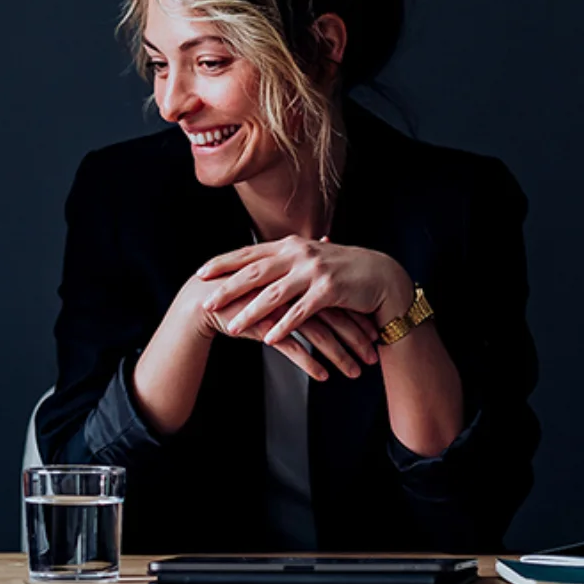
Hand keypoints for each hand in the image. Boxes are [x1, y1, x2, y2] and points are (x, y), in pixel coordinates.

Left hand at [195, 237, 412, 380]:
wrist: (381, 276)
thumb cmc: (342, 270)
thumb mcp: (310, 258)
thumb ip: (284, 260)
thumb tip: (255, 264)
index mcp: (290, 245)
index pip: (249, 253)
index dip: (224, 262)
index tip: (201, 273)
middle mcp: (299, 254)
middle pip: (255, 272)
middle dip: (228, 288)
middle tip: (206, 301)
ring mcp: (314, 271)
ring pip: (275, 293)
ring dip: (251, 312)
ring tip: (232, 327)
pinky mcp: (329, 290)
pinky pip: (301, 312)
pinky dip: (283, 326)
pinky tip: (269, 338)